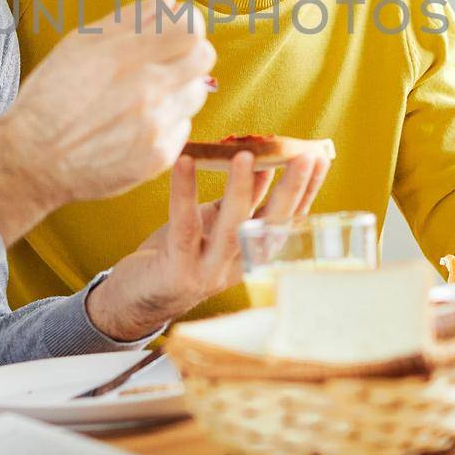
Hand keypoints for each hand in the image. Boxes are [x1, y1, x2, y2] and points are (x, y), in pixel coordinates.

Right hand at [0, 0, 215, 241]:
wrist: (31, 160)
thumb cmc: (50, 97)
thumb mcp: (79, 45)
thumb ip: (129, 18)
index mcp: (126, 54)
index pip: (191, 26)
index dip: (187, 24)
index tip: (175, 29)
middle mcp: (147, 89)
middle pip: (204, 57)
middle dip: (190, 53)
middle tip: (166, 62)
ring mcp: (156, 125)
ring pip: (196, 94)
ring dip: (178, 90)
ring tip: (145, 97)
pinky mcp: (158, 156)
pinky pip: (183, 128)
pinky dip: (167, 123)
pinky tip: (137, 125)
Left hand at [86, 150, 330, 339]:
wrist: (135, 300)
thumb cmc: (177, 254)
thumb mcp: (214, 225)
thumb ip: (240, 202)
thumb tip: (264, 163)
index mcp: (250, 255)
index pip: (287, 223)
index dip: (305, 192)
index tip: (318, 159)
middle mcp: (236, 266)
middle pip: (269, 229)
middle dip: (290, 192)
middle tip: (303, 158)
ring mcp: (208, 271)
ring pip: (232, 229)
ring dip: (242, 190)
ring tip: (247, 154)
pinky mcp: (178, 269)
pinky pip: (184, 226)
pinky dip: (185, 192)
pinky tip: (185, 162)